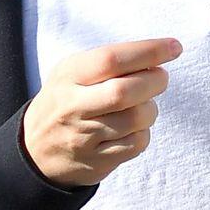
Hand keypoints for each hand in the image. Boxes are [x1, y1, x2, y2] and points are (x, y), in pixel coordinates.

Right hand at [22, 36, 182, 187]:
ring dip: (150, 108)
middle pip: (125, 92)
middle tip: (160, 78)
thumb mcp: (71, 73)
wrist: (35, 151)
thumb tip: (156, 59)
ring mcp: (84, 137)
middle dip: (155, 81)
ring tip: (142, 104)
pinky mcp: (96, 162)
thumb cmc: (65, 101)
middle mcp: (73, 106)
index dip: (148, 51)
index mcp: (69, 77)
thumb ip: (107, 63)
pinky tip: (132, 127)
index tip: (173, 47)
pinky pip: (136, 144)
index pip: (111, 59)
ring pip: (137, 119)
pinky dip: (143, 132)